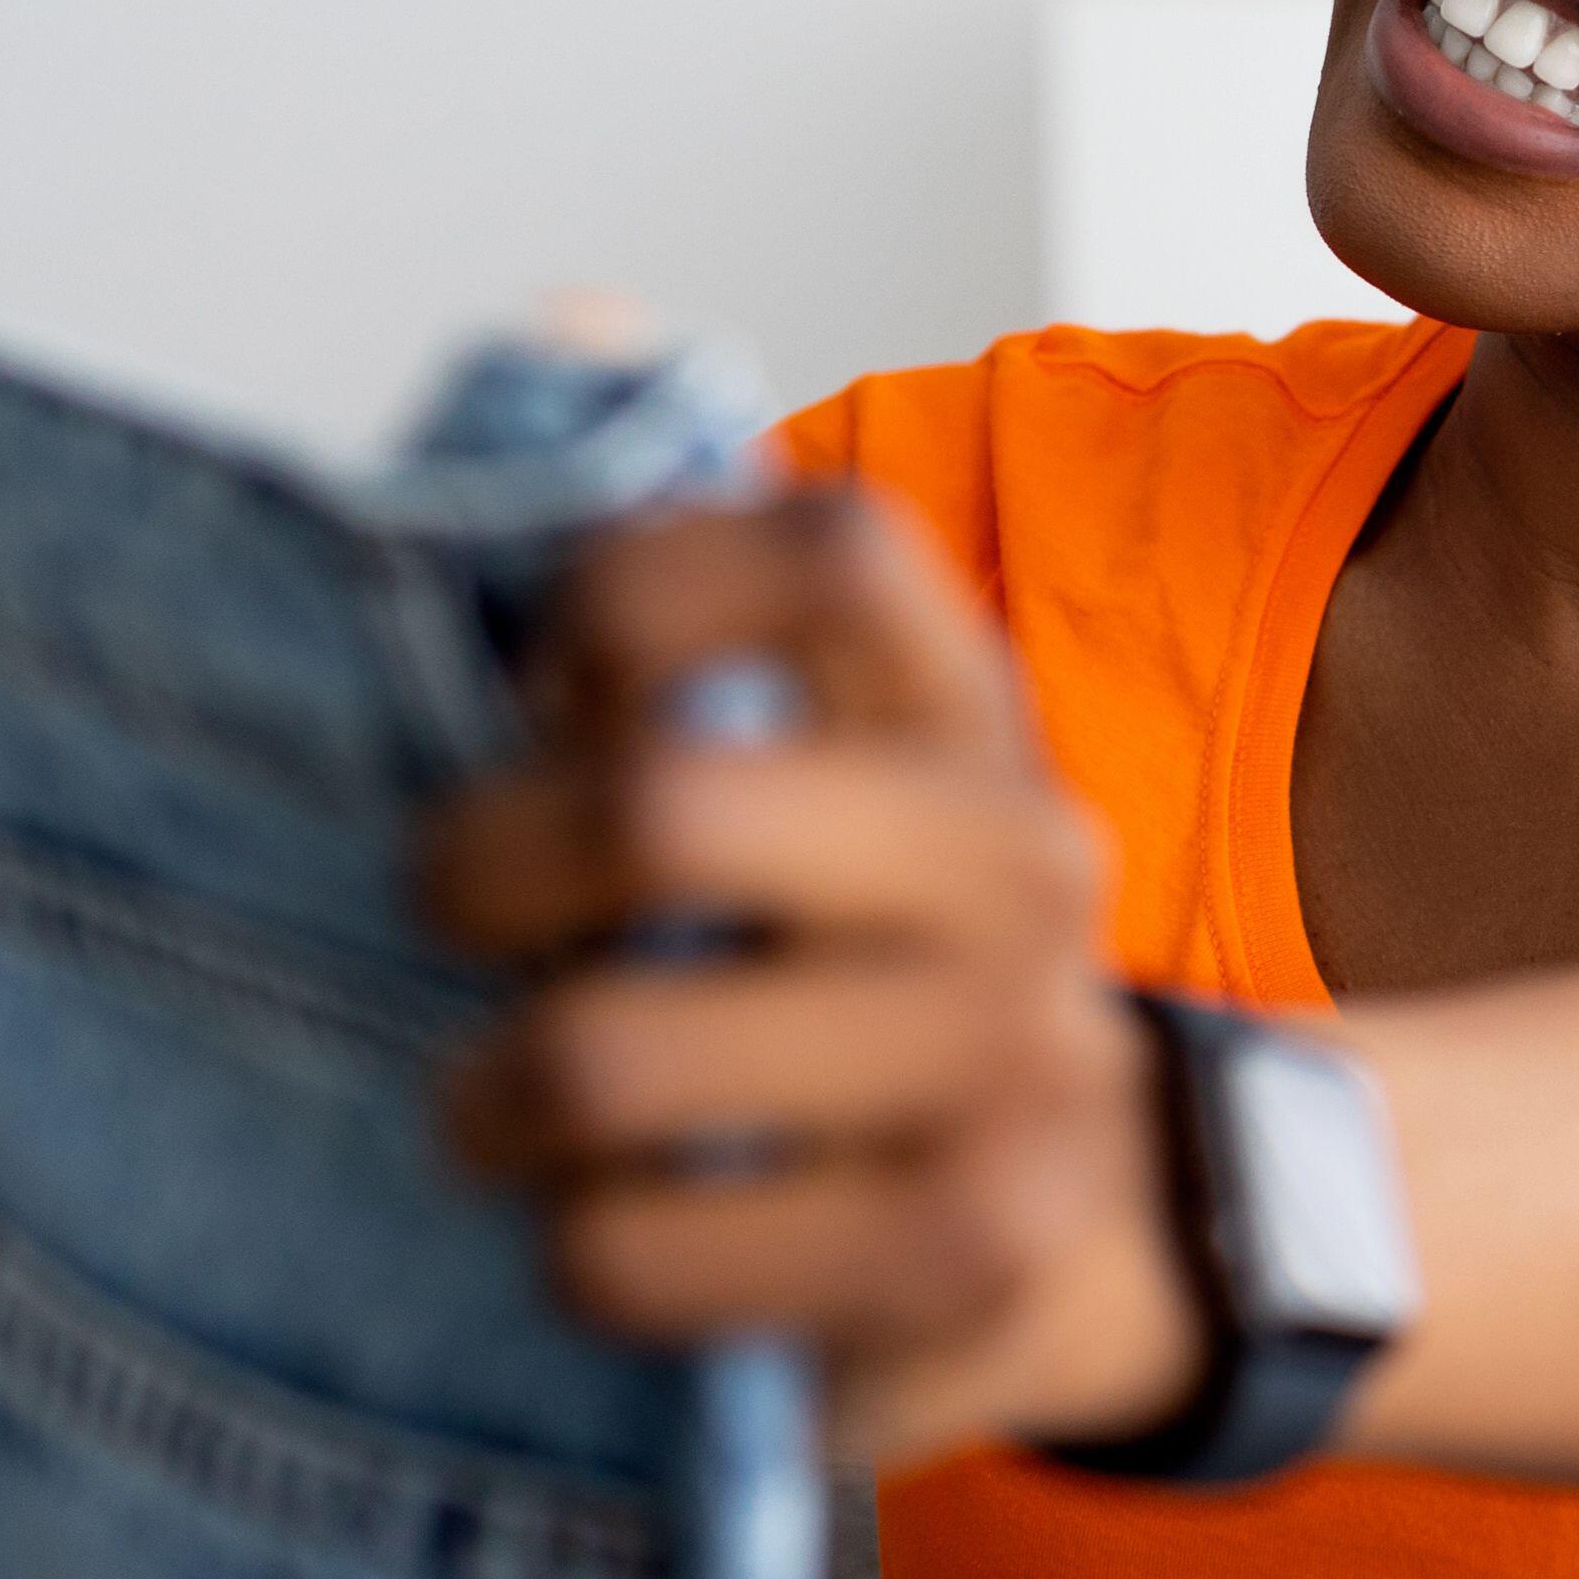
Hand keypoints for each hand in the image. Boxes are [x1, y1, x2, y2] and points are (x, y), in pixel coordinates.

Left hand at [421, 491, 1193, 1467]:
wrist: (1123, 1215)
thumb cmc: (874, 954)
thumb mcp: (818, 748)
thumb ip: (681, 554)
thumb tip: (572, 321)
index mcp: (966, 707)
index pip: (817, 545)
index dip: (625, 584)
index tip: (551, 677)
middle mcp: (1020, 861)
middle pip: (662, 806)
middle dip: (481, 868)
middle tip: (455, 915)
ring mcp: (1008, 1067)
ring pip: (614, 1058)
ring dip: (497, 1093)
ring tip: (504, 1104)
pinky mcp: (956, 1257)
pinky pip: (635, 1249)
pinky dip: (572, 1248)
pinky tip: (614, 1226)